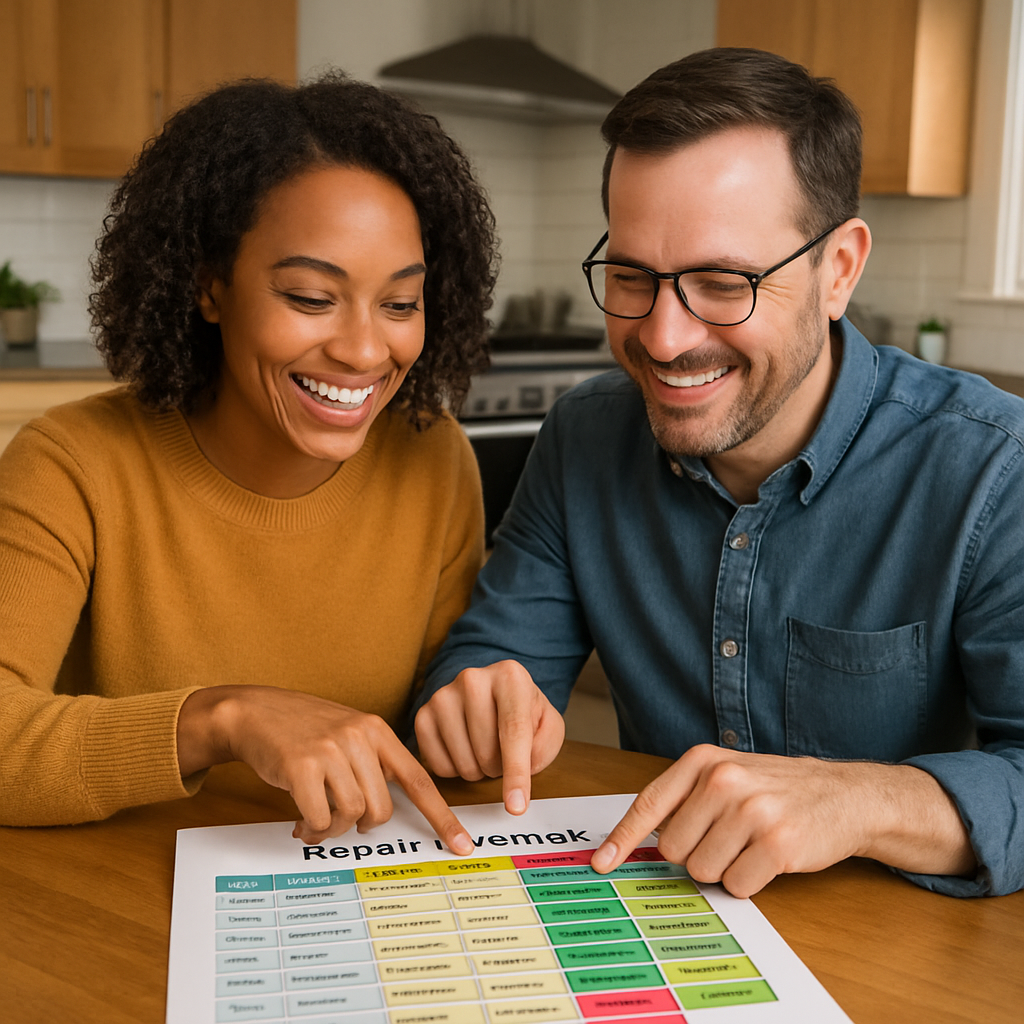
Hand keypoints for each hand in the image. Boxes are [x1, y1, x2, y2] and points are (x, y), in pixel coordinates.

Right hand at [177, 685, 473, 850]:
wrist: (255, 712)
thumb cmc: (303, 729)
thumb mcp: (348, 732)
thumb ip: (372, 762)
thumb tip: (386, 812)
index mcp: (377, 730)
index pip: (419, 780)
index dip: (442, 816)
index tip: (462, 844)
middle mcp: (359, 736)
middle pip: (381, 808)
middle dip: (362, 825)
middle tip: (340, 820)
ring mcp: (331, 750)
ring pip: (351, 815)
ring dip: (332, 828)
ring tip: (315, 820)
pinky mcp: (302, 766)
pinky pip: (319, 818)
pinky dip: (312, 830)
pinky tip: (301, 824)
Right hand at [414, 660, 564, 815]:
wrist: (491, 694)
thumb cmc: (521, 712)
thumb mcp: (548, 724)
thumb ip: (544, 745)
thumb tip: (523, 768)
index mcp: (510, 676)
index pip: (513, 731)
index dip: (517, 773)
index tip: (516, 806)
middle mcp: (472, 678)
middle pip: (487, 752)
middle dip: (501, 767)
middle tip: (504, 752)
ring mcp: (443, 696)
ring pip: (464, 763)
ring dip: (480, 771)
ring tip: (485, 749)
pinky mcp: (423, 715)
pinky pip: (439, 767)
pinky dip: (457, 771)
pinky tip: (465, 750)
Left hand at [590, 744, 974, 896]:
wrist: (844, 795)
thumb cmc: (775, 789)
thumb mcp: (725, 774)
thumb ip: (684, 798)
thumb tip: (639, 840)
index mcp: (703, 760)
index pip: (650, 804)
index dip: (622, 838)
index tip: (601, 863)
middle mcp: (723, 780)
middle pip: (673, 849)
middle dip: (695, 854)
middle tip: (726, 838)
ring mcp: (751, 811)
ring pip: (703, 871)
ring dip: (724, 869)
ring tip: (749, 844)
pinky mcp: (777, 844)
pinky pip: (737, 886)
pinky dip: (749, 881)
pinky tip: (768, 859)